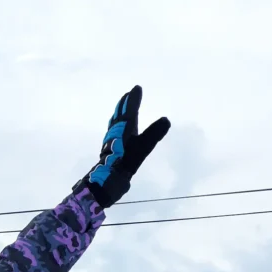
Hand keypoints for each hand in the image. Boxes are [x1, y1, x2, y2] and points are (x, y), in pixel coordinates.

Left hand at [77, 85, 169, 208]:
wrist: (105, 182)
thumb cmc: (124, 163)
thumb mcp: (142, 148)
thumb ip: (154, 134)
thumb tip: (166, 120)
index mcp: (124, 127)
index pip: (130, 109)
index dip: (133, 99)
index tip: (137, 88)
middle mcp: (116, 132)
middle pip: (120, 114)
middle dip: (124, 104)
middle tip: (128, 96)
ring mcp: (111, 142)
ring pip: (114, 124)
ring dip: (118, 115)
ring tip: (121, 111)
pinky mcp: (109, 152)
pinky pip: (113, 134)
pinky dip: (116, 127)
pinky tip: (116, 135)